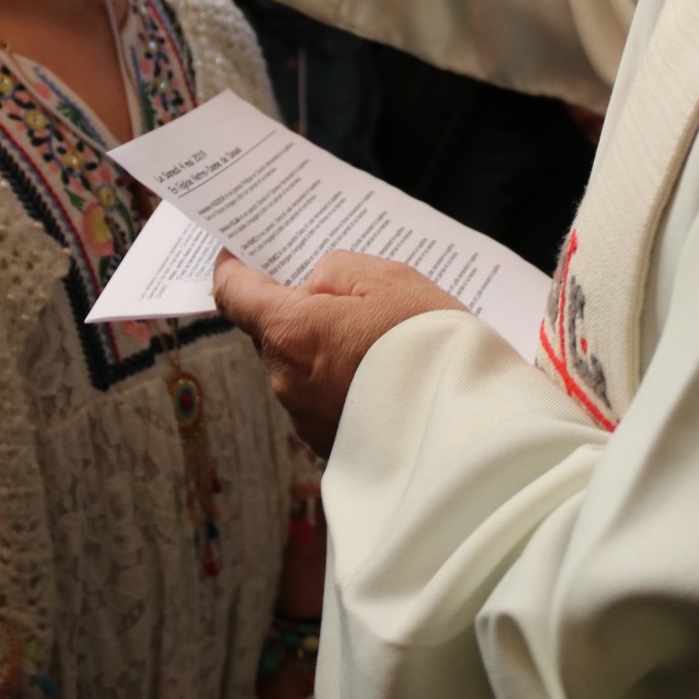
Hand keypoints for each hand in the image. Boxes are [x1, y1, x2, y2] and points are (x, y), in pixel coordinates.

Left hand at [213, 250, 464, 453]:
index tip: (237, 252)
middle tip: (338, 293)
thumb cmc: (427, 344)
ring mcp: (305, 419)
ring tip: (374, 338)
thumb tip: (312, 288)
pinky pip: (322, 399)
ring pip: (298, 367)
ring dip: (321, 348)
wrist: (466, 430)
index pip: (234, 294)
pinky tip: (381, 375)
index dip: (232, 267)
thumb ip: (333, 271)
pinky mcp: (329, 446)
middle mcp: (286, 380)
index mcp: (290, 333)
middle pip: (271, 332)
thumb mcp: (385, 278)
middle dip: (295, 310)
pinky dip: (340, 382)